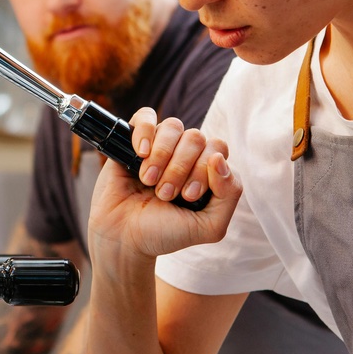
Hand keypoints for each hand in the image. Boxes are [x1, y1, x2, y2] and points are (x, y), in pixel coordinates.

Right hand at [89, 107, 241, 260]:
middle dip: (180, 168)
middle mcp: (185, 154)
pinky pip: (146, 115)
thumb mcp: (208, 226)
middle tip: (165, 194)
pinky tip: (141, 154)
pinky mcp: (132, 140)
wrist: (123, 238)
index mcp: (206, 170)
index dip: (204, 169)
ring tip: (149, 181)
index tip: (187, 196)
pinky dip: (146, 132)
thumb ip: (229, 196)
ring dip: (162, 156)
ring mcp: (159, 145)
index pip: (217, 149)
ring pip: (174, 126)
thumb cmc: (164, 233)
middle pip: (196, 137)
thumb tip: (219, 159)